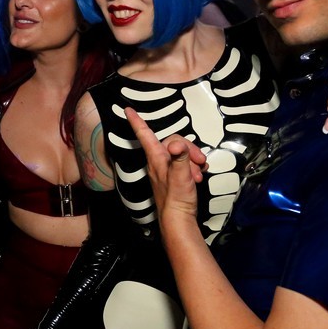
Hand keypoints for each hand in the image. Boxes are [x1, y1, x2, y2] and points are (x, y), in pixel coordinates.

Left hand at [124, 107, 204, 224]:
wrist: (179, 219)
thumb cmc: (176, 198)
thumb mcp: (181, 175)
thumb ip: (180, 157)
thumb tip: (178, 144)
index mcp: (156, 158)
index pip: (145, 134)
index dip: (137, 121)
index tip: (128, 109)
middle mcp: (158, 161)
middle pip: (173, 142)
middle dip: (189, 149)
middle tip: (200, 162)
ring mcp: (165, 169)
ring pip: (181, 153)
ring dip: (193, 161)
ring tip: (198, 174)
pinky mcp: (173, 176)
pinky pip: (184, 163)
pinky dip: (192, 168)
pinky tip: (197, 176)